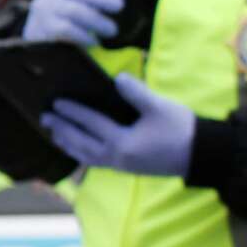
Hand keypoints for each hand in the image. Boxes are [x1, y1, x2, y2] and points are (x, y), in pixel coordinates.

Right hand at [24, 0, 124, 45]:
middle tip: (113, 29)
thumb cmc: (56, 17)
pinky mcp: (37, 37)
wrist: (29, 41)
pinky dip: (80, 39)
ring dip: (90, 30)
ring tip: (102, 37)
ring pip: (69, 22)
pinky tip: (90, 43)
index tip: (120, 5)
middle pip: (76, 9)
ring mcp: (40, 19)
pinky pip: (63, 36)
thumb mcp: (68, 0)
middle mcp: (45, 2)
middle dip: (98, 19)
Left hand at [42, 73, 195, 176]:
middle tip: (45, 118)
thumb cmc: (182, 129)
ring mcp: (121, 165)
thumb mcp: (160, 107)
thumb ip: (137, 93)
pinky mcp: (127, 168)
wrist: (202, 155)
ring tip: (53, 134)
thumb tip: (118, 78)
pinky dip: (83, 153)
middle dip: (62, 130)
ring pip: (86, 156)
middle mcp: (117, 157)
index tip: (56, 103)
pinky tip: (77, 147)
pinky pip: (96, 161)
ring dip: (69, 144)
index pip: (91, 124)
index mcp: (123, 143)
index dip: (72, 113)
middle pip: (81, 143)